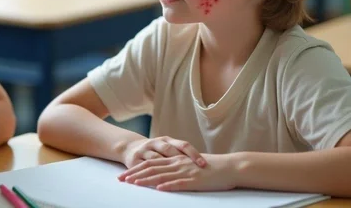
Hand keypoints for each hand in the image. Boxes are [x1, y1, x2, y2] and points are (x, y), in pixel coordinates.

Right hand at [118, 136, 205, 170]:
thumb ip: (180, 155)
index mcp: (167, 140)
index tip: (204, 164)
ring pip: (155, 160)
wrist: (129, 147)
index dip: (193, 154)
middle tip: (192, 169)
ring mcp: (145, 150)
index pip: (182, 145)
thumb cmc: (155, 151)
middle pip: (169, 149)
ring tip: (174, 176)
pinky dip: (148, 175)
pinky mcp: (134, 159)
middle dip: (180, 160)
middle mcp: (156, 143)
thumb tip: (204, 164)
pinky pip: (143, 168)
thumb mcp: (167, 149)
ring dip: (164, 169)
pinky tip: (153, 182)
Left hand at [118, 154, 236, 191]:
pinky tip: (159, 189)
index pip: (151, 164)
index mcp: (176, 160)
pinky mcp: (195, 180)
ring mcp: (186, 172)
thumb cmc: (210, 168)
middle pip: (152, 168)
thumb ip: (176, 168)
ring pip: (162, 175)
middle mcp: (178, 164)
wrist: (230, 167)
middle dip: (135, 174)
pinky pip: (179, 183)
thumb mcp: (189, 165)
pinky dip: (168, 186)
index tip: (124, 176)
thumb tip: (163, 177)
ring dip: (146, 180)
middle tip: (121, 180)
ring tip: (133, 184)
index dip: (136, 169)